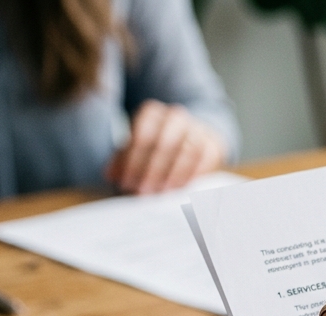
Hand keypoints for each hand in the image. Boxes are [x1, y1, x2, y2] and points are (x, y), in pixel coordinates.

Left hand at [104, 100, 224, 194]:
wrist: (190, 137)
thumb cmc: (157, 147)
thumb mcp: (136, 150)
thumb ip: (123, 160)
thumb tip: (111, 175)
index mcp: (153, 113)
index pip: (142, 136)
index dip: (133, 161)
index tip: (126, 182)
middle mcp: (176, 117)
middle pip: (165, 143)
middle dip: (152, 170)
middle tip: (142, 192)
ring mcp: (198, 128)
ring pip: (188, 150)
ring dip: (173, 174)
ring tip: (161, 193)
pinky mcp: (214, 143)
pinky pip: (207, 158)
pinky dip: (193, 174)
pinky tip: (181, 189)